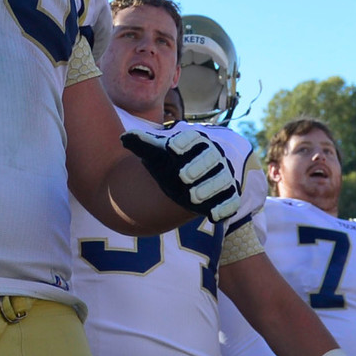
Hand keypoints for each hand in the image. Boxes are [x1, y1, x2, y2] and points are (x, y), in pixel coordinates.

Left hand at [120, 126, 241, 224]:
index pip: (193, 138)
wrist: (178, 182)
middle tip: (182, 176)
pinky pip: (231, 201)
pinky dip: (225, 208)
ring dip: (210, 188)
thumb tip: (124, 138)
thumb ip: (140, 144)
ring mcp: (222, 177)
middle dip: (198, 166)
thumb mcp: (152, 154)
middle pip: (211, 158)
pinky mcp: (227, 196)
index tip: (172, 149)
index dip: (184, 142)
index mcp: (196, 142)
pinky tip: (213, 217)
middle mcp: (213, 157)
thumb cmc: (166, 163)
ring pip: (222, 180)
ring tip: (193, 198)